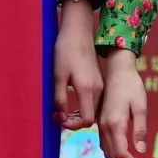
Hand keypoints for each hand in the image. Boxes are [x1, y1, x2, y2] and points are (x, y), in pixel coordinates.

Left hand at [53, 0, 101, 130]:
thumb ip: (60, 99)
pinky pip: (94, 101)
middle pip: (91, 117)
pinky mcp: (99, 81)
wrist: (78, 32)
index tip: (58, 118)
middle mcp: (98, 90)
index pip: (87, 120)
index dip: (72, 125)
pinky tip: (71, 100)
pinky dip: (83, 106)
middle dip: (74, 121)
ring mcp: (100, 85)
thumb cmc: (66, 51)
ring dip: (78, 114)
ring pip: (93, 110)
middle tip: (56, 114)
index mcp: (88, 89)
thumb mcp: (58, 76)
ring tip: (61, 109)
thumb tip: (61, 117)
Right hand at [98, 49, 148, 157]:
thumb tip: (140, 150)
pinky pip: (105, 142)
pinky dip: (114, 151)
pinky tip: (126, 150)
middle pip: (113, 155)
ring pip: (107, 150)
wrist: (118, 70)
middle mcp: (104, 126)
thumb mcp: (140, 107)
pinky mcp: (100, 121)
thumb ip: (140, 130)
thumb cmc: (132, 86)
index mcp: (115, 124)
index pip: (121, 154)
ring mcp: (100, 124)